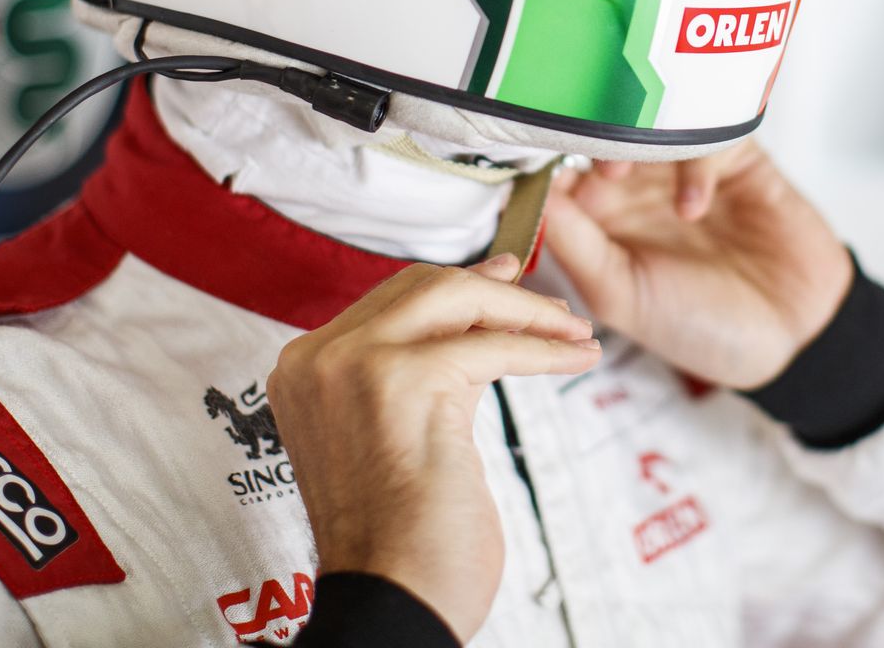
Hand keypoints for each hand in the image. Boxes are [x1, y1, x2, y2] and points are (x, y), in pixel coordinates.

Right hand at [266, 254, 599, 642]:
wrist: (391, 601)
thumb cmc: (400, 541)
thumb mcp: (394, 435)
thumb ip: (413, 374)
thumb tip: (472, 317)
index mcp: (307, 369)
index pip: (391, 300)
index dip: (456, 286)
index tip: (505, 282)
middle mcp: (319, 357)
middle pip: (422, 286)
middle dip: (495, 291)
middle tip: (549, 306)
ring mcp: (353, 364)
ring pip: (458, 300)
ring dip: (528, 312)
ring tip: (573, 331)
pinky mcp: (401, 380)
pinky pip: (492, 346)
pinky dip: (544, 349)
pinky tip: (576, 357)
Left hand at [542, 142, 852, 389]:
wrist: (794, 335)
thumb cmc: (702, 326)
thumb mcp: (624, 298)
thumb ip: (578, 247)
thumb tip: (535, 196)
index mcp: (603, 218)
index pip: (563, 168)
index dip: (548, 160)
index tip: (534, 161)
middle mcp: (641, 187)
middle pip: (606, 135)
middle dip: (589, 140)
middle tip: (581, 162)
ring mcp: (687, 169)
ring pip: (654, 125)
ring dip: (633, 139)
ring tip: (627, 171)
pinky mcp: (737, 158)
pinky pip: (710, 132)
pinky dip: (694, 160)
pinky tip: (694, 205)